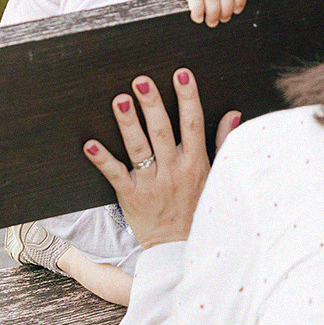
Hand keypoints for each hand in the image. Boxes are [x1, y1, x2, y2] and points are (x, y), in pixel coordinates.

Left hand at [84, 69, 242, 248]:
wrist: (179, 250)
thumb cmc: (197, 209)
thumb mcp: (217, 176)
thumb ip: (223, 144)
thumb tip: (233, 115)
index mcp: (195, 163)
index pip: (192, 124)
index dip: (187, 98)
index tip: (181, 74)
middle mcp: (174, 171)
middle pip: (162, 131)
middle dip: (152, 104)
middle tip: (141, 81)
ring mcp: (151, 184)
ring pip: (138, 149)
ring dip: (129, 124)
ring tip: (120, 100)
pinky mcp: (131, 197)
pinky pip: (115, 175)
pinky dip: (102, 159)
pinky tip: (90, 144)